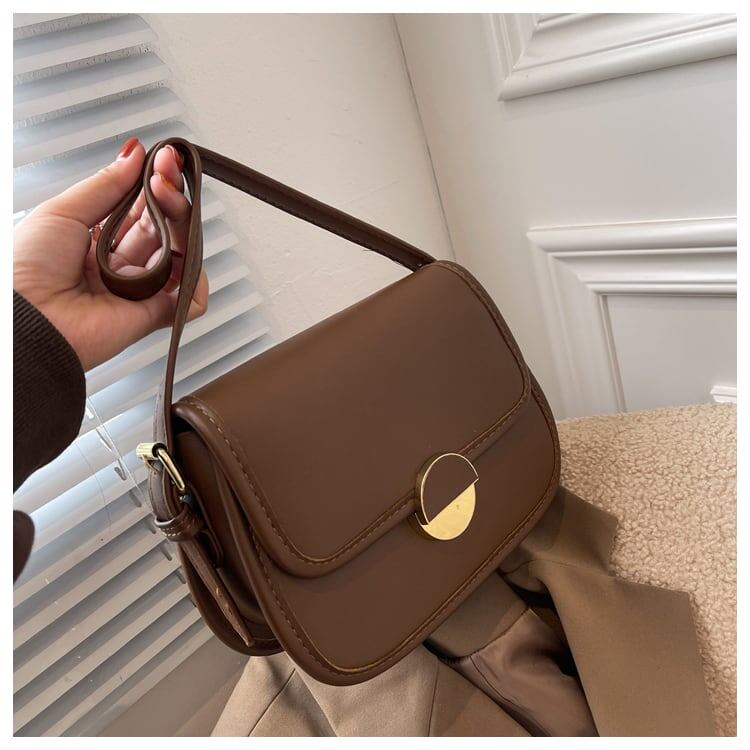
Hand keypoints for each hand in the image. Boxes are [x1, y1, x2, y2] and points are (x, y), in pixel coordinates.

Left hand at [13, 137, 208, 371]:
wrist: (26, 319)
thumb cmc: (25, 271)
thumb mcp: (62, 212)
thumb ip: (105, 184)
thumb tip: (133, 154)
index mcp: (96, 244)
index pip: (141, 211)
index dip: (154, 185)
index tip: (162, 161)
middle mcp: (121, 267)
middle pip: (165, 228)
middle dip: (171, 196)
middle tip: (166, 175)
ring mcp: (140, 291)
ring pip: (181, 254)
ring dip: (182, 224)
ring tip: (167, 201)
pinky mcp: (155, 315)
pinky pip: (191, 299)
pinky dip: (197, 280)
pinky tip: (183, 256)